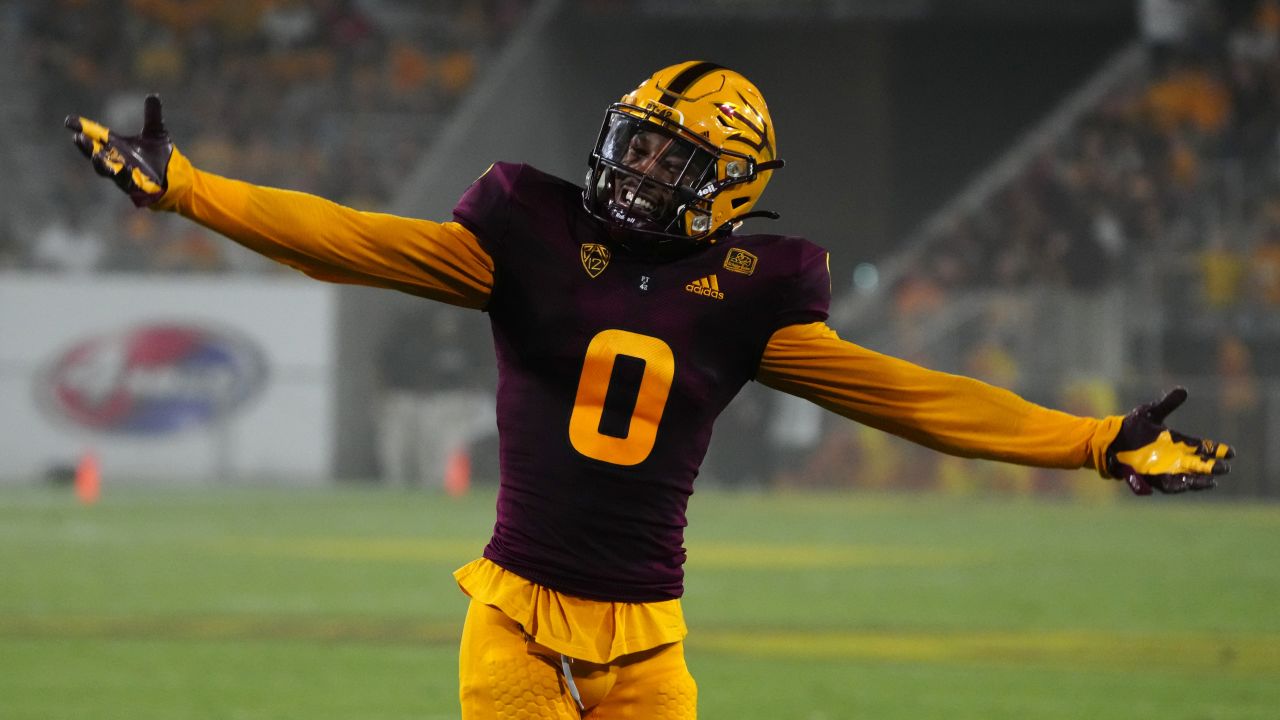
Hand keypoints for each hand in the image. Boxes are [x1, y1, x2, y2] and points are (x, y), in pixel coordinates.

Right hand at [65, 94, 172, 206]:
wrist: (173, 176)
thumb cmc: (159, 155)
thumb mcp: (157, 132)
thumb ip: (152, 116)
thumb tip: (153, 96)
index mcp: (117, 144)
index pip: (96, 134)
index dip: (83, 128)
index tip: (69, 121)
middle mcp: (116, 159)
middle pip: (95, 152)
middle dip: (86, 147)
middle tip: (77, 138)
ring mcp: (123, 173)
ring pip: (106, 169)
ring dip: (100, 163)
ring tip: (95, 157)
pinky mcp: (134, 185)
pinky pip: (126, 181)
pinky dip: (123, 176)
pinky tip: (123, 170)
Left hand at [1105, 387, 1232, 494]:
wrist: (1110, 440)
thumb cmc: (1132, 426)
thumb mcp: (1151, 413)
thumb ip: (1168, 403)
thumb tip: (1183, 390)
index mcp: (1178, 442)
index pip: (1202, 447)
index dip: (1217, 450)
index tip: (1231, 452)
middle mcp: (1175, 458)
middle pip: (1199, 465)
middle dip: (1212, 467)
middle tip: (1225, 468)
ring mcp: (1165, 469)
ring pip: (1188, 478)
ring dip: (1200, 481)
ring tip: (1212, 482)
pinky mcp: (1152, 478)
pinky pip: (1169, 485)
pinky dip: (1178, 486)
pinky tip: (1187, 485)